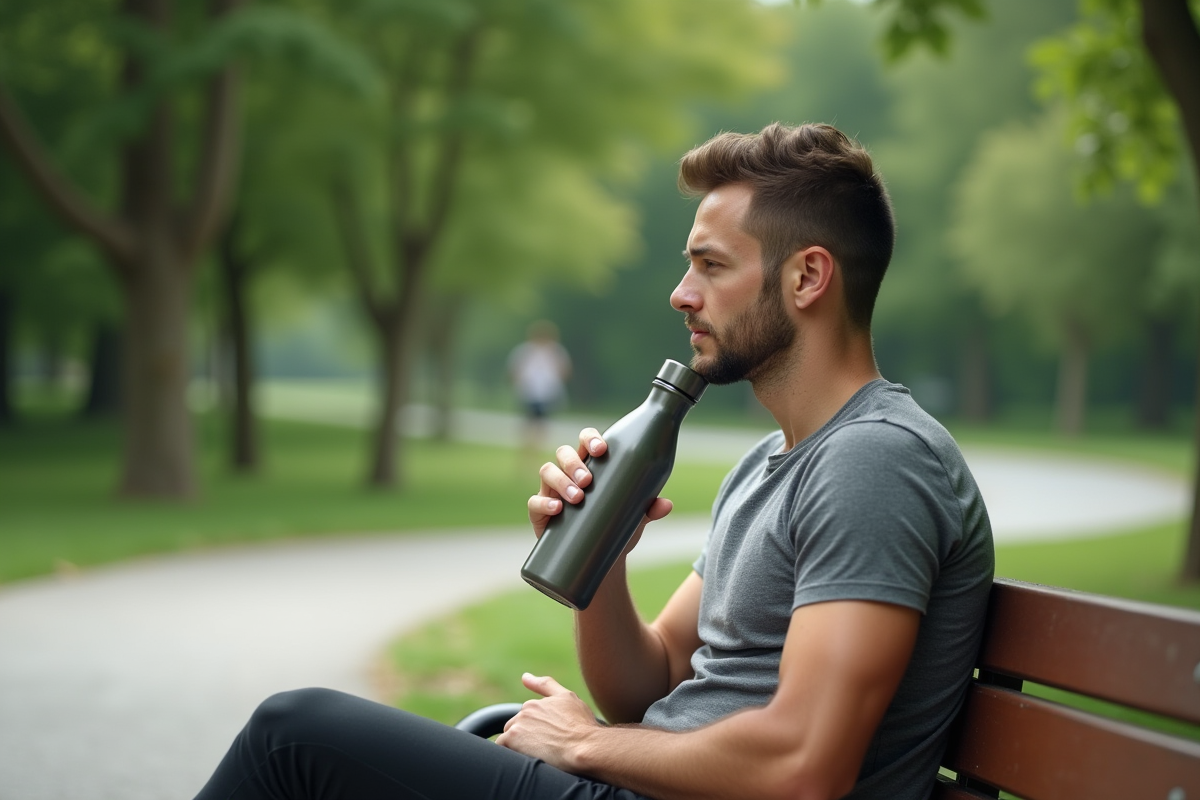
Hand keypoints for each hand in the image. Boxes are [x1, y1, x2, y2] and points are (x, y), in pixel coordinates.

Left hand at [495, 673, 600, 771]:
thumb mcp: (568, 698)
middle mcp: (524, 711)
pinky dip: (510, 753)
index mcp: (535, 703)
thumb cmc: (581, 724)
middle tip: (543, 749)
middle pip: (516, 727)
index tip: (546, 740)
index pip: (526, 719)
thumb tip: (525, 677)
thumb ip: (545, 685)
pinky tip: (525, 759)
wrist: (585, 745)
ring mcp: (518, 724)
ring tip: (536, 756)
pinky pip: (502, 747)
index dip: (535, 731)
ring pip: (508, 738)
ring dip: (517, 746)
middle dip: (525, 738)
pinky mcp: (512, 739)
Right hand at [527, 428, 672, 543]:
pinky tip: (557, 509)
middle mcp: (568, 473)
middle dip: (574, 463)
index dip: (590, 438)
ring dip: (561, 480)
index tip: (602, 449)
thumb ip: (648, 509)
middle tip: (588, 479)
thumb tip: (665, 504)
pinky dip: (544, 503)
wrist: (600, 560)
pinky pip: (534, 502)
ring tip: (577, 497)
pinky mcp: (540, 512)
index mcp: (591, 465)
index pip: (586, 441)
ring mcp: (551, 491)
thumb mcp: (634, 518)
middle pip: (564, 453)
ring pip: (547, 472)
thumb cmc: (615, 527)